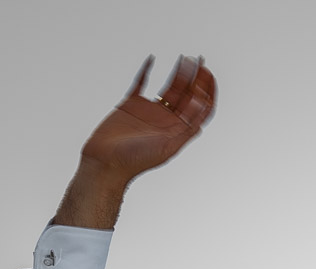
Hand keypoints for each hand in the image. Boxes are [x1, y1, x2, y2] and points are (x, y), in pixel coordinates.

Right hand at [81, 55, 217, 179]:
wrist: (106, 163)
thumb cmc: (137, 160)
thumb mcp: (168, 146)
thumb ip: (186, 129)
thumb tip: (204, 109)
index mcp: (179, 129)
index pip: (200, 108)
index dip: (207, 91)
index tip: (208, 73)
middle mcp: (168, 119)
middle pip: (188, 95)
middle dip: (196, 78)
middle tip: (200, 60)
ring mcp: (150, 111)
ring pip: (170, 87)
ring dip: (179, 73)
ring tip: (185, 58)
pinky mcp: (131, 104)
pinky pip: (141, 83)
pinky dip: (146, 71)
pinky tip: (152, 59)